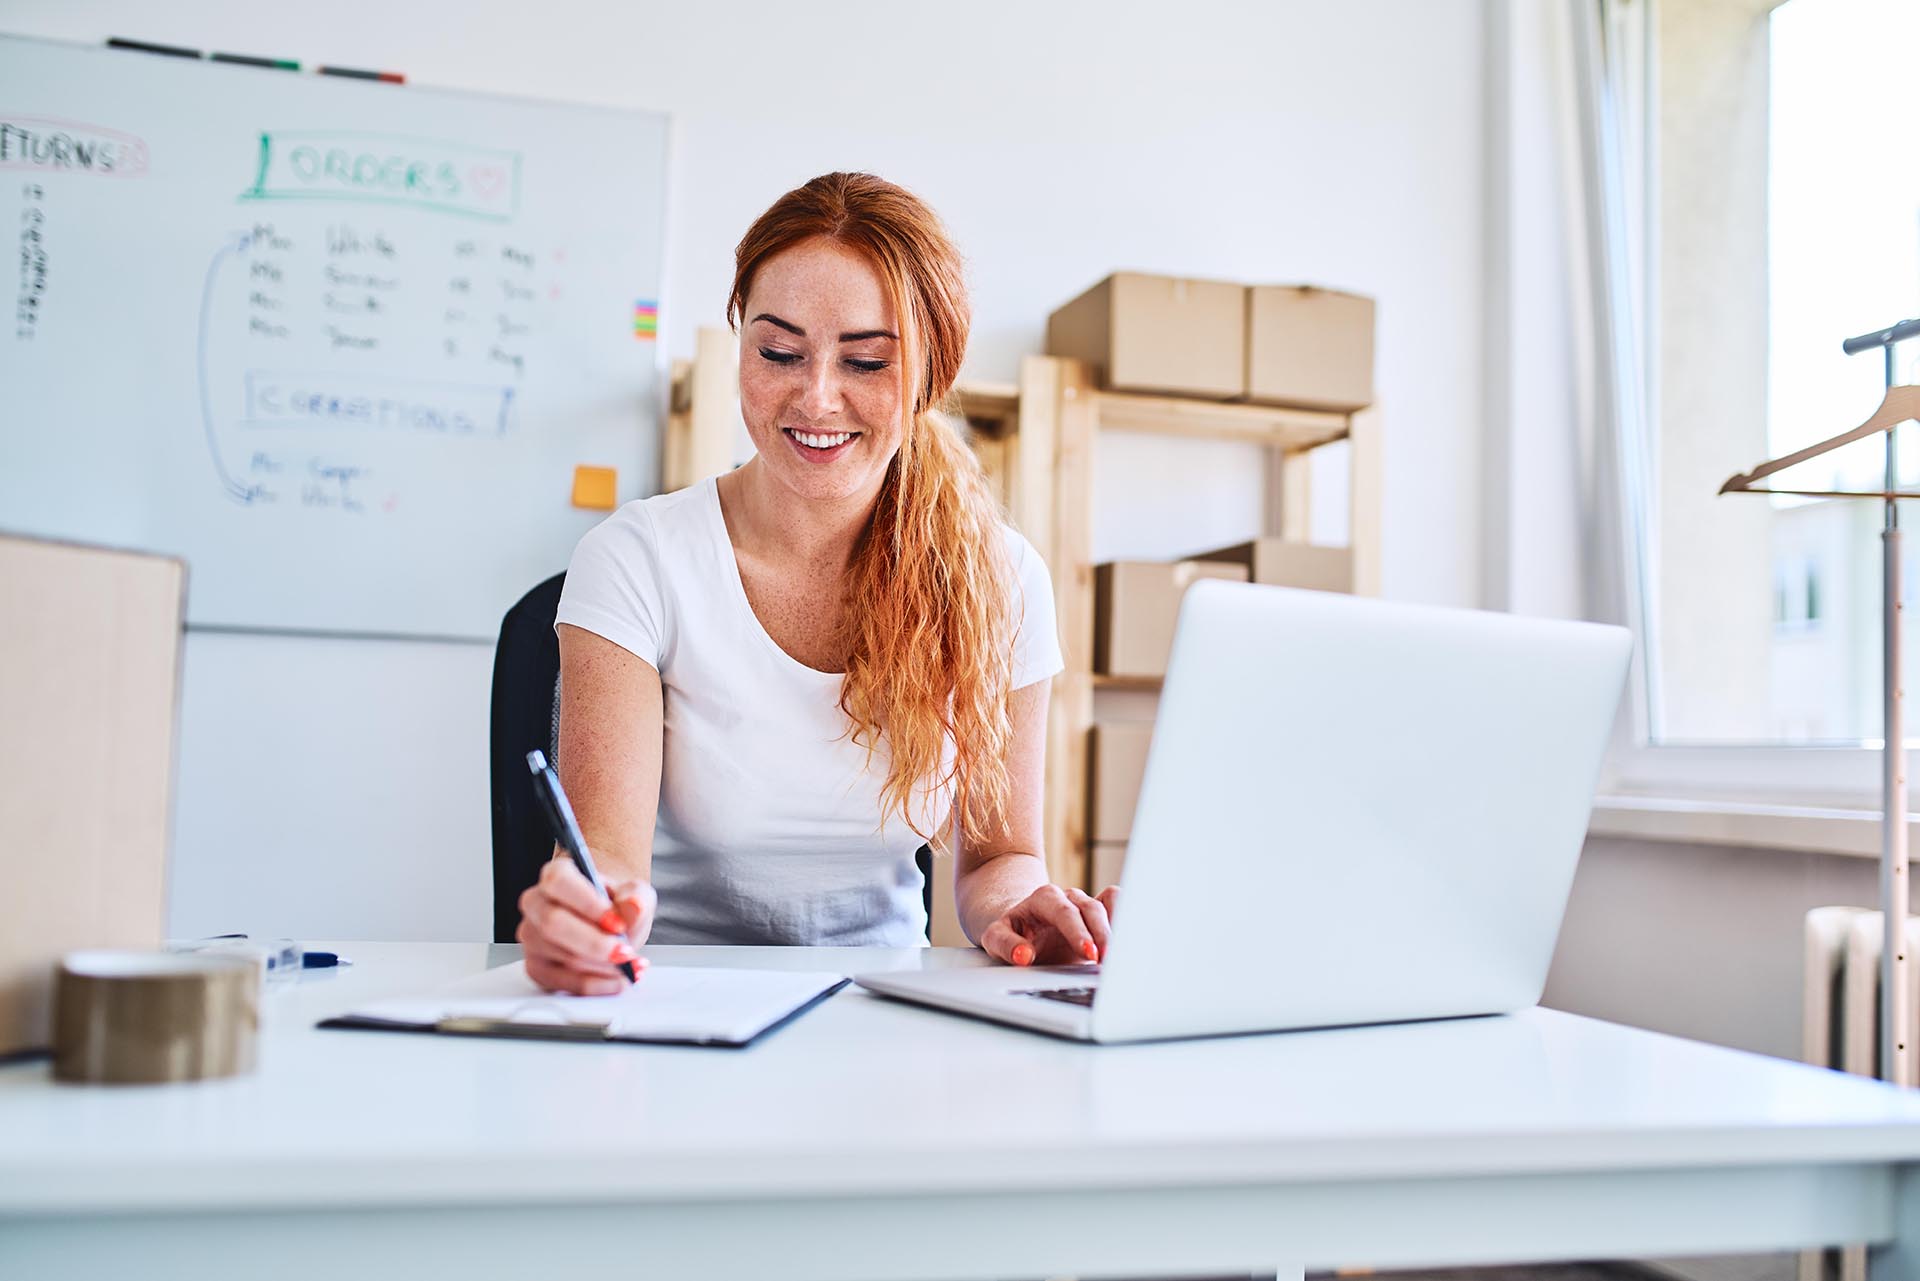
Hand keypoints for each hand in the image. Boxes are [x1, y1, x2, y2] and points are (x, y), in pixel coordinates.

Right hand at [517, 857, 656, 994]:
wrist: (612, 923)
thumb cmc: (616, 904)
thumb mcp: (635, 894)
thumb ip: (636, 897)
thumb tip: (633, 906)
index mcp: (556, 874)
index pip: (558, 882)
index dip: (587, 904)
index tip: (617, 923)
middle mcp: (536, 904)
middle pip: (553, 923)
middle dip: (594, 943)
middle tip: (625, 952)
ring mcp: (532, 938)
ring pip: (560, 956)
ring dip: (601, 966)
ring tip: (630, 964)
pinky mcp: (536, 967)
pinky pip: (561, 982)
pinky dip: (595, 985)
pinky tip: (617, 979)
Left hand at [981, 885, 1119, 966]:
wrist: (1023, 928)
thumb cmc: (1011, 933)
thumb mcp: (996, 939)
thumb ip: (1006, 946)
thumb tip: (1024, 955)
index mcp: (1044, 899)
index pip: (1064, 912)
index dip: (1078, 932)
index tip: (1088, 953)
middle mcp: (1068, 898)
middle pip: (1091, 910)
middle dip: (1102, 936)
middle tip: (1106, 961)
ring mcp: (1086, 905)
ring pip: (1109, 907)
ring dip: (1116, 931)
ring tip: (1120, 956)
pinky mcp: (1100, 915)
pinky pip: (1119, 907)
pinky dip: (1125, 921)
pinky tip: (1126, 945)